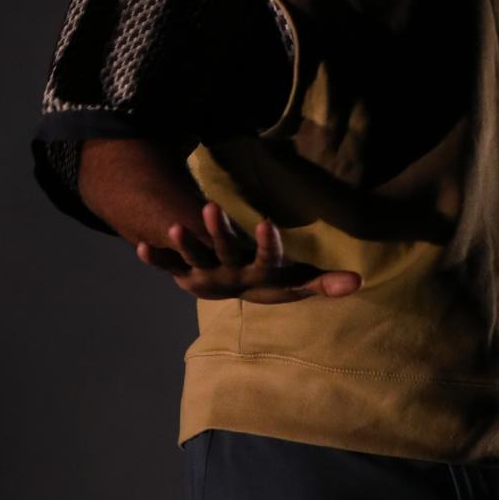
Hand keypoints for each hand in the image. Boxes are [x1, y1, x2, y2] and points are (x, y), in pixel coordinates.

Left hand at [138, 203, 361, 302]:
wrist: (232, 293)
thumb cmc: (270, 281)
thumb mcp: (297, 283)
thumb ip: (324, 282)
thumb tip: (359, 281)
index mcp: (259, 275)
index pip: (266, 260)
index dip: (266, 245)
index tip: (266, 223)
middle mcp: (231, 276)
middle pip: (226, 254)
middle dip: (218, 233)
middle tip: (212, 207)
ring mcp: (206, 275)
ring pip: (194, 259)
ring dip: (184, 245)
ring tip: (174, 226)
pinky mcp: (185, 272)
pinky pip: (167, 266)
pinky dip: (154, 258)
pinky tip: (139, 247)